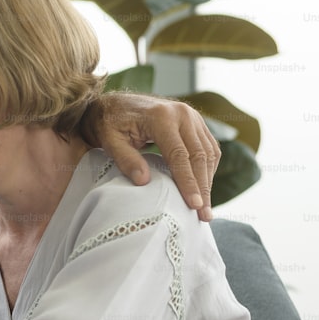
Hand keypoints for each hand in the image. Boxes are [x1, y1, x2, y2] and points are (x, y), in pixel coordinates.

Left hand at [86, 92, 219, 221]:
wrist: (115, 104)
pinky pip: (208, 147)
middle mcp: (182, 113)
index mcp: (161, 117)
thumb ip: (125, 159)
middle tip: (204, 215)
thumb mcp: (110, 141)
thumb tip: (144, 182)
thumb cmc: (110, 124)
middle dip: (203, 187)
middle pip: (199, 155)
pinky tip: (203, 187)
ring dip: (208, 180)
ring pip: (208, 152)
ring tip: (205, 207)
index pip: (179, 155)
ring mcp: (192, 116)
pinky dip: (207, 168)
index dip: (188, 182)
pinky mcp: (195, 121)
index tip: (194, 205)